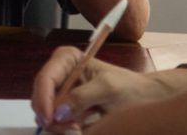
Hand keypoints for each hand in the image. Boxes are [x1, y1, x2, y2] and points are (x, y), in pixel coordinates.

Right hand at [31, 46, 186, 131]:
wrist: (145, 99)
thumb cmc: (130, 88)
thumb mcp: (108, 89)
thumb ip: (82, 98)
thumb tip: (58, 113)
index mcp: (67, 59)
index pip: (45, 78)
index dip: (43, 99)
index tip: (50, 120)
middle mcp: (60, 73)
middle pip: (41, 97)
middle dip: (51, 116)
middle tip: (71, 130)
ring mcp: (61, 92)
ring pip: (46, 113)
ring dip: (59, 126)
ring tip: (79, 129)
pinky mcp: (66, 109)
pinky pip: (56, 122)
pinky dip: (64, 129)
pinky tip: (79, 129)